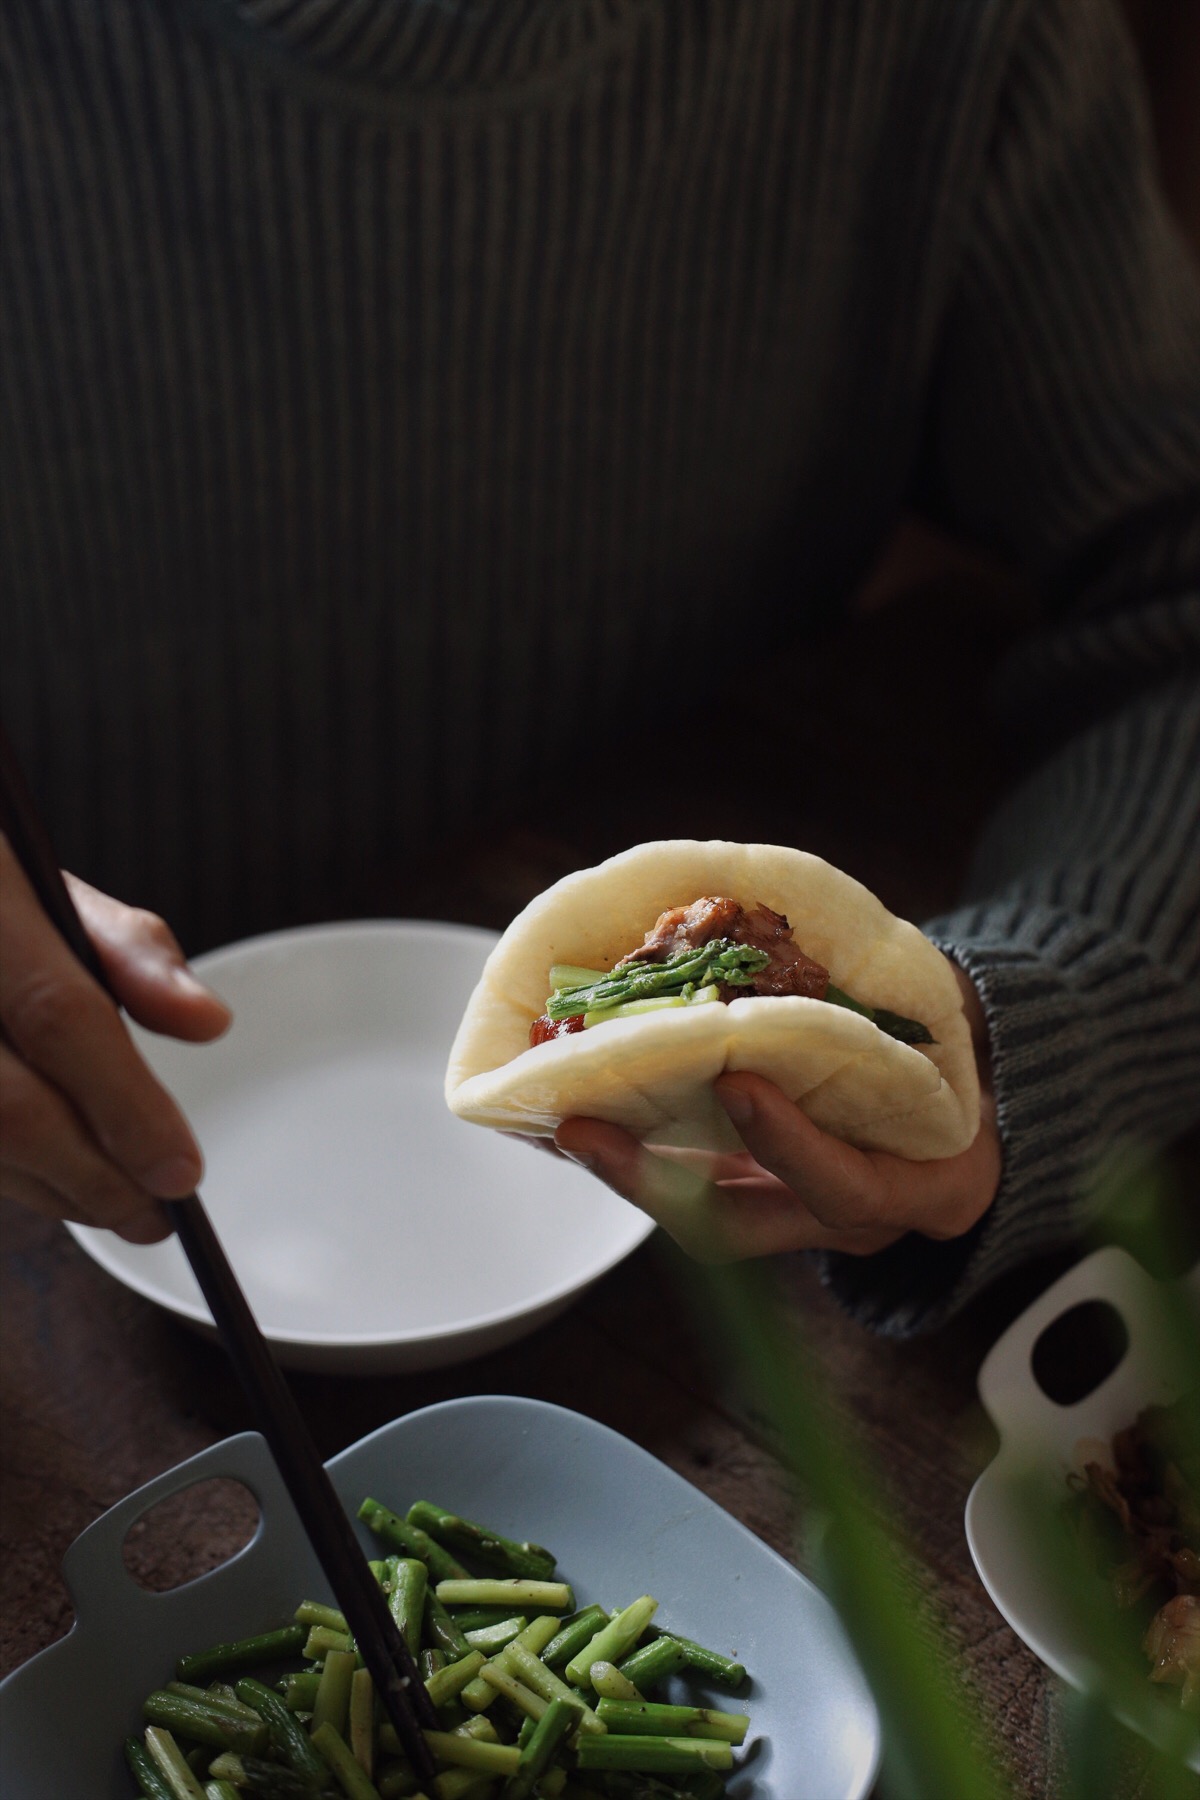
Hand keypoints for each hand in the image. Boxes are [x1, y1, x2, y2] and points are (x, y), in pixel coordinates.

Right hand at [0, 836, 231, 1242]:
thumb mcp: (57, 897)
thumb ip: (136, 953)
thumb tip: (208, 1022)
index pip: (61, 1015)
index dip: (126, 1104)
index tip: (182, 1172)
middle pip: (10, 1106)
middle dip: (92, 1177)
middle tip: (153, 1215)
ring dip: (50, 1192)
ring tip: (114, 1207)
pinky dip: (12, 1177)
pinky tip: (54, 1184)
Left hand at [554, 967, 1000, 1261]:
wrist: (972, 1130)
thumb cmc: (958, 1063)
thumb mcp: (951, 1030)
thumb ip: (899, 993)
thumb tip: (811, 917)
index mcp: (921, 1184)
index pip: (846, 1187)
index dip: (789, 1142)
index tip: (739, 1083)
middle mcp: (849, 1222)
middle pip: (739, 1229)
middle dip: (654, 1181)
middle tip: (581, 1126)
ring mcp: (798, 1221)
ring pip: (696, 1218)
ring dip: (625, 1169)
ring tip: (560, 1118)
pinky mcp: (757, 1202)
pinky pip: (686, 1192)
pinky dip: (633, 1154)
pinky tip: (579, 1112)